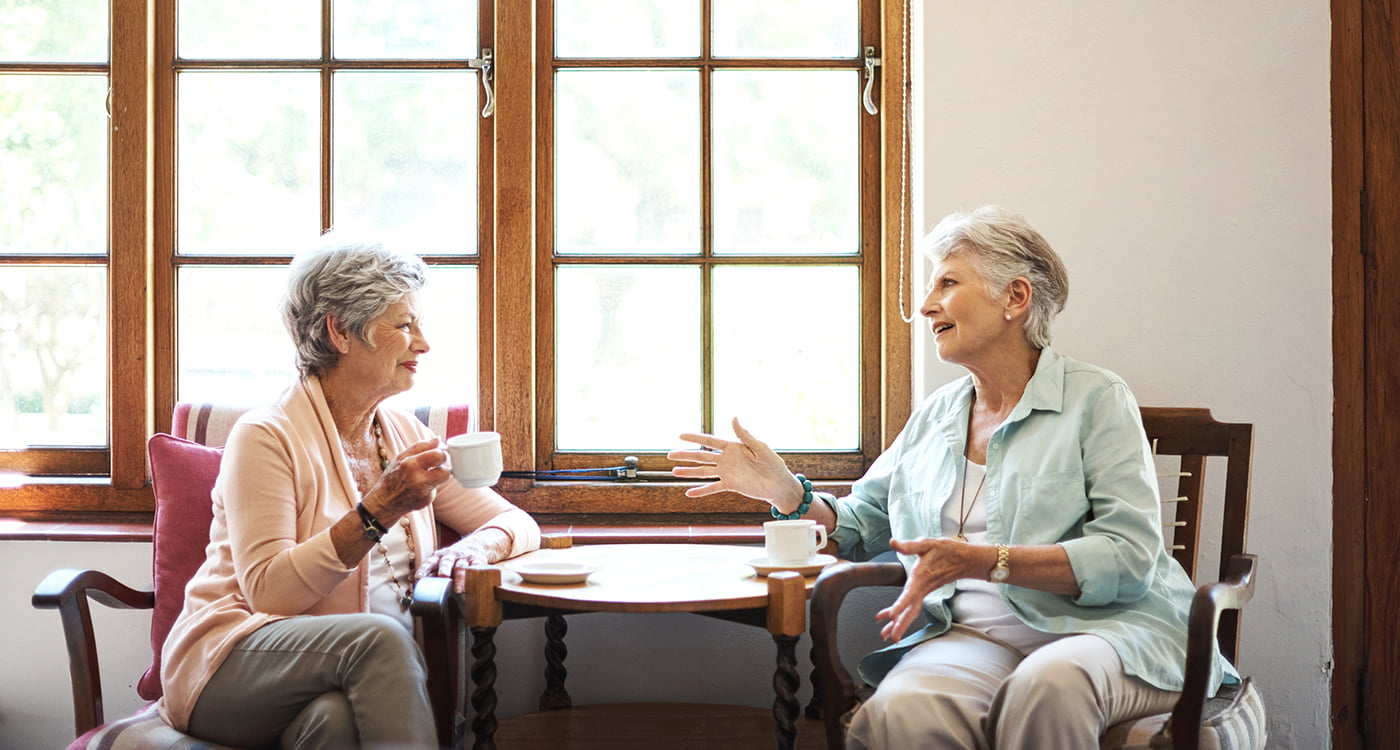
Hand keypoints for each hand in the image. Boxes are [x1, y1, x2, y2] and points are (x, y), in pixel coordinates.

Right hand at [366, 438, 452, 523]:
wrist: (384, 502)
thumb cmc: (393, 477)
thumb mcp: (401, 457)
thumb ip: (421, 446)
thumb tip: (438, 440)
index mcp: (409, 464)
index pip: (438, 454)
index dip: (441, 452)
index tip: (439, 452)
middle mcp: (417, 479)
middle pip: (446, 468)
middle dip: (443, 465)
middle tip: (436, 464)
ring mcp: (422, 492)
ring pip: (444, 478)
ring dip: (439, 475)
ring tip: (427, 475)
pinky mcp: (426, 501)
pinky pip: (437, 489)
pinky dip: (431, 487)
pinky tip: (421, 488)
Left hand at [416, 541, 491, 594]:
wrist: (474, 544)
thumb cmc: (454, 558)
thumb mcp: (442, 562)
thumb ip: (433, 573)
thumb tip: (420, 587)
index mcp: (439, 556)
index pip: (430, 562)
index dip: (424, 569)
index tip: (419, 577)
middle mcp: (451, 555)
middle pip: (446, 561)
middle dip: (444, 569)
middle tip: (442, 576)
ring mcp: (464, 557)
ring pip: (461, 566)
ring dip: (459, 578)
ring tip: (458, 590)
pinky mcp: (477, 560)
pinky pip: (476, 566)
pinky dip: (474, 574)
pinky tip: (474, 582)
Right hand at [668, 417, 801, 510]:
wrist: (778, 483)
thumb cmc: (772, 463)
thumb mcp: (760, 447)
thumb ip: (744, 434)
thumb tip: (733, 417)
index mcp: (732, 447)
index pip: (710, 441)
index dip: (695, 438)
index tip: (680, 435)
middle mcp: (726, 460)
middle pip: (702, 457)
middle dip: (685, 455)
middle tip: (669, 454)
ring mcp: (727, 473)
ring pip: (703, 472)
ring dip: (689, 472)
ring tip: (674, 472)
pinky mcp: (730, 485)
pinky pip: (713, 488)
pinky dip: (701, 491)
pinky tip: (689, 493)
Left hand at [875, 537, 969, 641]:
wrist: (965, 560)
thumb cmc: (947, 550)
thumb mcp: (927, 544)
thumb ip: (909, 546)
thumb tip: (893, 542)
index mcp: (921, 576)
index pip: (910, 593)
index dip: (901, 604)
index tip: (891, 614)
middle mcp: (923, 588)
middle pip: (911, 610)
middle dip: (900, 624)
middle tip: (889, 637)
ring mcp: (925, 592)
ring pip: (912, 611)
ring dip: (899, 623)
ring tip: (885, 634)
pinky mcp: (925, 593)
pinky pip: (913, 607)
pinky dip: (903, 615)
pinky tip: (892, 619)